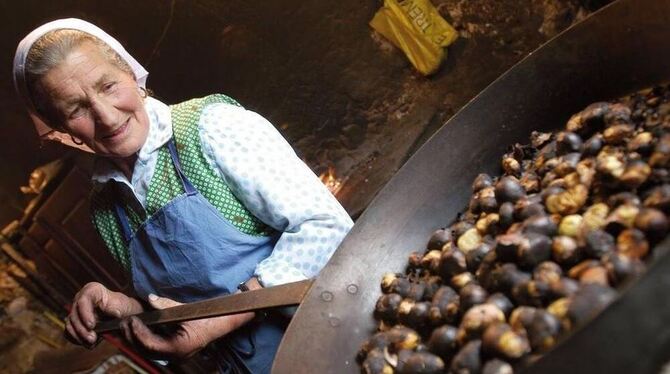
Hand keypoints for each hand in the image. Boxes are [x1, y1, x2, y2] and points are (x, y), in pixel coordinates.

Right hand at [65, 282, 142, 346]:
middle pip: (74, 314)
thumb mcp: (122, 306)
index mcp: (92, 290)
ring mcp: (75, 310)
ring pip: (70, 324)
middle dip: (82, 329)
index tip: (92, 326)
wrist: (121, 313)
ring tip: (91, 343)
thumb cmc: (122, 307)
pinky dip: (76, 338)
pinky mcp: (74, 322)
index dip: (85, 314)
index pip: (83, 300)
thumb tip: (115, 315)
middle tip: (92, 339)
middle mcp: (80, 299)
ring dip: (78, 336)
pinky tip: (86, 343)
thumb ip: (116, 310)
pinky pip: (69, 331)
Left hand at [120, 293, 254, 358]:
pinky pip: (155, 347)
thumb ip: (167, 305)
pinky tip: (140, 328)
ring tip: (128, 325)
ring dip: (137, 339)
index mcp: (180, 348)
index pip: (151, 345)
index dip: (138, 333)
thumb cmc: (210, 317)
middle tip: (124, 322)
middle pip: (146, 351)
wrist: (224, 322)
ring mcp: (175, 355)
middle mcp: (176, 355)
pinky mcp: (175, 350)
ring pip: (149, 351)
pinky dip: (145, 338)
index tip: (132, 320)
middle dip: (132, 337)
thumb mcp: (187, 310)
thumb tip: (150, 298)